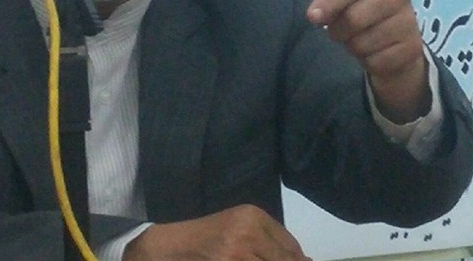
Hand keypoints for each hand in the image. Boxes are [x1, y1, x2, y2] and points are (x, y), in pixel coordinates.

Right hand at [123, 204, 309, 260]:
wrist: (168, 247)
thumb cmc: (205, 237)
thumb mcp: (238, 228)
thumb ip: (268, 241)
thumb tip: (304, 260)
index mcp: (253, 215)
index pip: (292, 248)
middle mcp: (248, 230)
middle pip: (286, 260)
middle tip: (262, 260)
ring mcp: (238, 252)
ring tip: (251, 259)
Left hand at [307, 0, 428, 122]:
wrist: (396, 38)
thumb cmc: (362, 9)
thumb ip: (328, 1)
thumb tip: (314, 15)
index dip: (329, 3)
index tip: (312, 17)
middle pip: (353, 18)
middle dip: (338, 30)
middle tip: (340, 31)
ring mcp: (409, 21)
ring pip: (362, 43)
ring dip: (353, 47)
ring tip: (360, 39)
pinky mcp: (412, 48)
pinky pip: (375, 61)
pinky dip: (367, 61)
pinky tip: (375, 52)